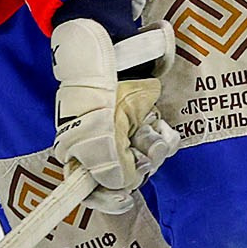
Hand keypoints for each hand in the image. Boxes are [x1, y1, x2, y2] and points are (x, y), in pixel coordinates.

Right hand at [51, 9, 176, 213]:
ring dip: (154, 149)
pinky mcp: (145, 121)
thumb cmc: (96, 90)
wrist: (112, 49)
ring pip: (147, 161)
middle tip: (145, 151)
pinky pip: (160, 143)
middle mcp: (104, 147)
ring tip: (154, 132)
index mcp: (81, 151)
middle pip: (126, 177)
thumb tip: (123, 186)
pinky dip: (164, 138)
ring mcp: (126, 134)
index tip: (125, 197)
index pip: (91, 189)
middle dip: (140, 167)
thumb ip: (108, 165)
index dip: (107, 198)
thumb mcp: (97, 131)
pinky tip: (161, 127)